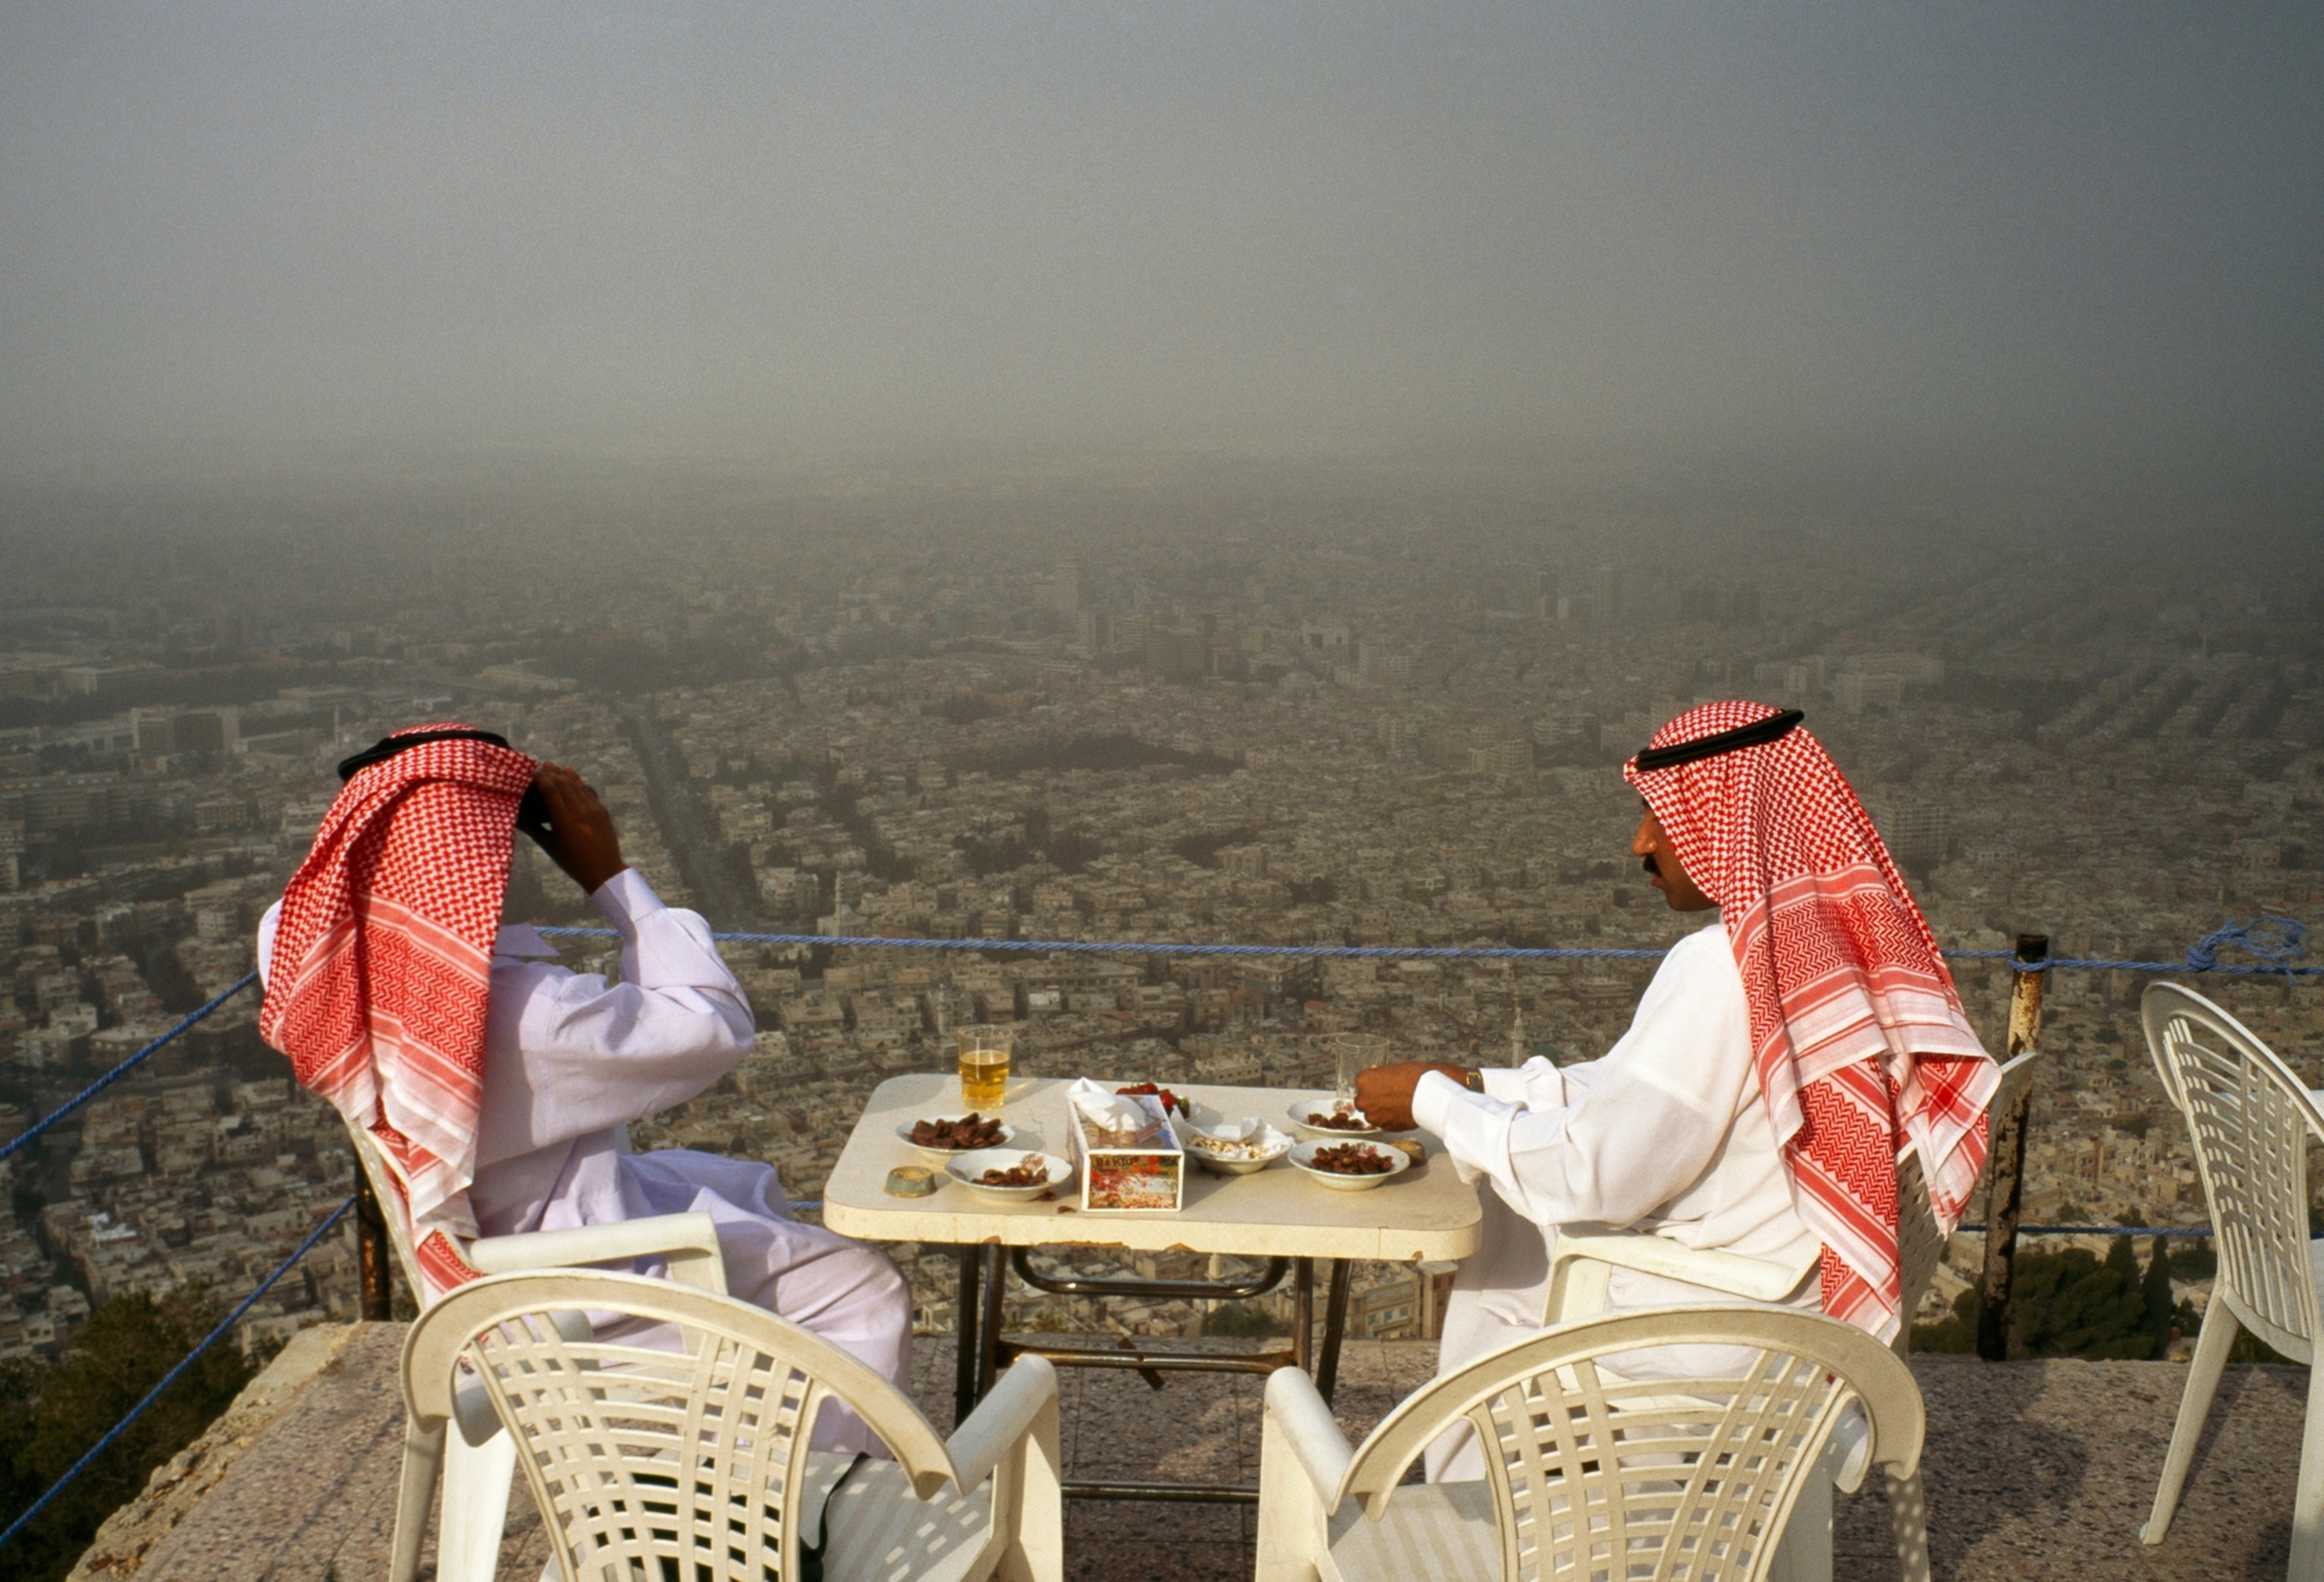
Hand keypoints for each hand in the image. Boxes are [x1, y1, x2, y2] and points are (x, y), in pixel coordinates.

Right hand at [529, 763, 626, 893]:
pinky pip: (587, 790)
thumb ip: (533, 829)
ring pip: (576, 785)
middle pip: (563, 785)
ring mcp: (594, 810)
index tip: (532, 771)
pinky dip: (577, 780)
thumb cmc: (572, 862)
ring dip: (563, 773)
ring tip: (551, 765)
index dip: (541, 779)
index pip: (551, 792)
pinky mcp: (603, 810)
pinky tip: (569, 772)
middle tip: (539, 765)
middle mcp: (580, 813)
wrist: (605, 871)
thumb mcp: (550, 847)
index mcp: (565, 823)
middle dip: (550, 773)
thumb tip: (515, 817)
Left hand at [1355, 1061, 1471, 1131]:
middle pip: (1362, 1101)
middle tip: (1388, 1097)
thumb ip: (1380, 1077)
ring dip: (1380, 1112)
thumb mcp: (1393, 1069)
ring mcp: (1373, 1115)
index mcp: (1363, 1080)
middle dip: (1372, 1100)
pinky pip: (1384, 1123)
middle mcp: (1364, 1099)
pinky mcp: (1385, 1127)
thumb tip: (1378, 1081)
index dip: (1373, 1085)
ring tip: (1397, 1106)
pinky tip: (1402, 1113)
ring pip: (1372, 1115)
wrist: (1429, 1094)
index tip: (1382, 1086)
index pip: (1362, 1083)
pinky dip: (1390, 1120)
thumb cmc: (1413, 1076)